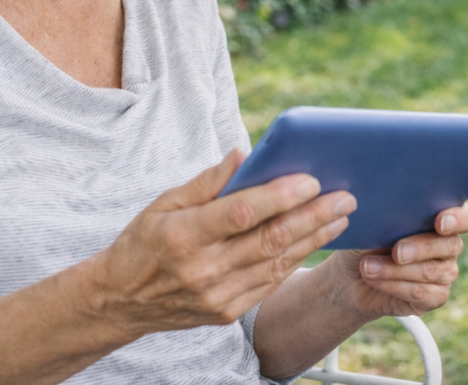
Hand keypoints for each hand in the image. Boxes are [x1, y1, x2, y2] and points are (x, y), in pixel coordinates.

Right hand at [83, 149, 356, 337]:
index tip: (311, 179)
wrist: (122, 301)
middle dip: (313, 216)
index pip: (242, 213)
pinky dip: (295, 259)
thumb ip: (207, 181)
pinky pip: (270, 282)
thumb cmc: (144, 241)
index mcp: (183, 235)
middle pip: (270, 240)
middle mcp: (203, 269)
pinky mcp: (227, 312)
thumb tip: (244, 153)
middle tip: (345, 196)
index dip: (279, 196)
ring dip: (314, 238)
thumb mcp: (164, 202)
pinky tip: (315, 240)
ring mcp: (217, 296)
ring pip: (277, 263)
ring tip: (341, 216)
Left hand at [327, 203, 467, 318]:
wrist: (351, 275)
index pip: (463, 217)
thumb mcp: (374, 224)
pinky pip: (421, 293)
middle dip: (420, 247)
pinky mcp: (435, 297)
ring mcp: (445, 273)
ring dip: (395, 269)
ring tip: (367, 267)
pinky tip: (373, 279)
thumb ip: (390, 215)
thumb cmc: (366, 240)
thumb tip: (390, 203)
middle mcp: (449, 245)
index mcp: (441, 219)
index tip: (440, 222)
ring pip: (430, 271)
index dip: (457, 218)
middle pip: (449, 245)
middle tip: (396, 252)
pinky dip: (393, 285)